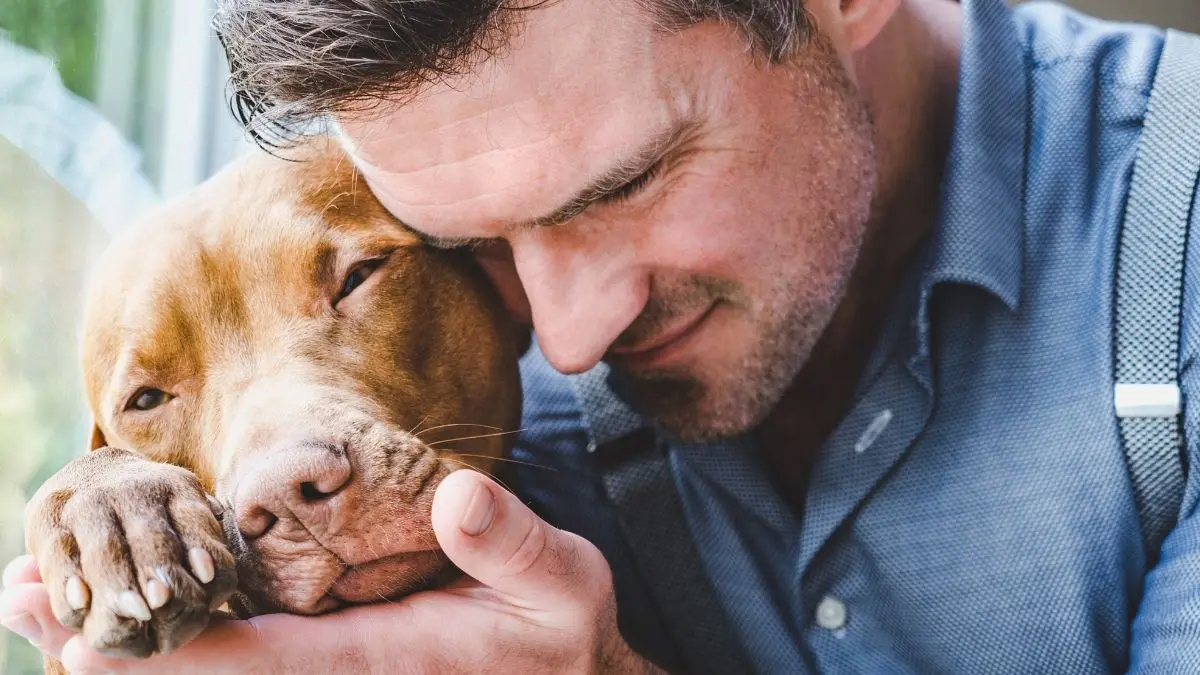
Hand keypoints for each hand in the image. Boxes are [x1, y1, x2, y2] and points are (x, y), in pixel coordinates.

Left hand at [1, 469, 664, 673]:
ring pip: (208, 663)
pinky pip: (235, 646)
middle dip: (109, 645)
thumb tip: (458, 498)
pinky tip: (116, 608)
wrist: (564, 670)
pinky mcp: (326, 651)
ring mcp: (326, 668)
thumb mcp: (559, 579)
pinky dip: (167, 633)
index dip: (169, 655)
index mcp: (378, 661)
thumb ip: (511, 542)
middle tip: (20, 602)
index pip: (258, 662)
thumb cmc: (556, 624)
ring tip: (31, 601)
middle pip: (206, 671)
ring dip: (117, 636)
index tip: (84, 642)